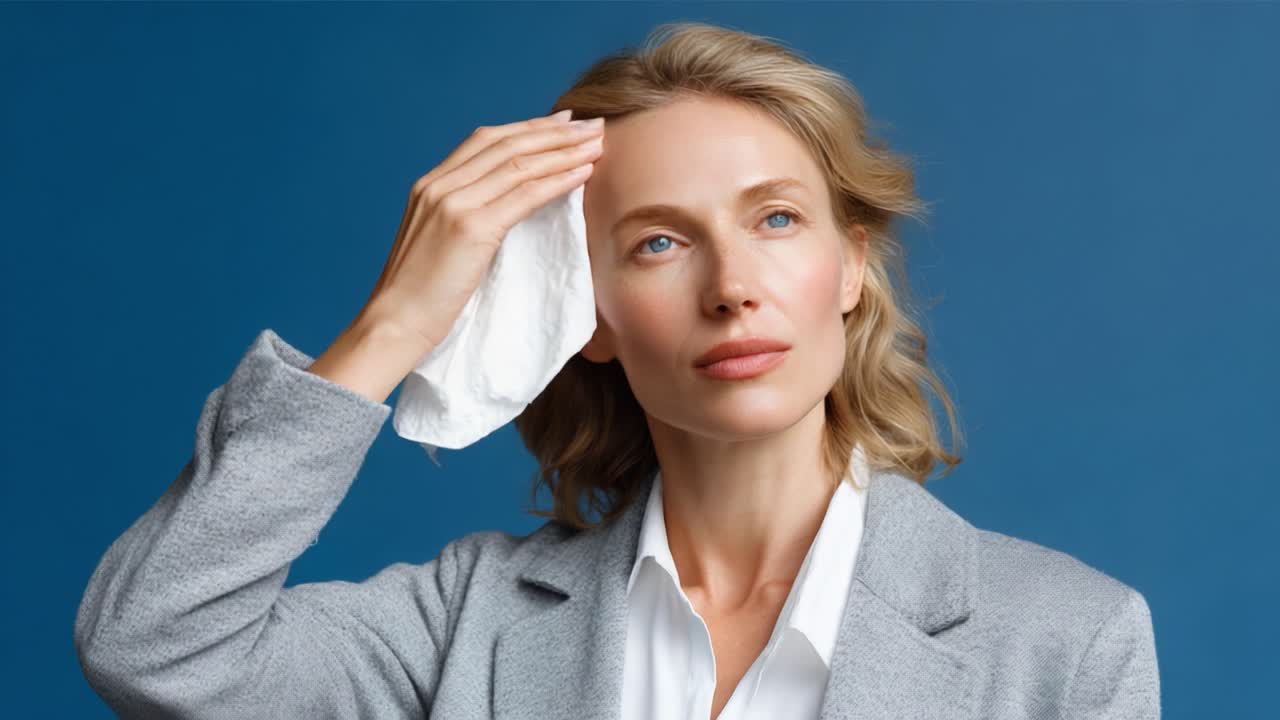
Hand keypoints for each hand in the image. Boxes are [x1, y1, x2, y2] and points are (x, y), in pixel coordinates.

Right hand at [356, 109, 603, 353]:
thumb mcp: (437, 241)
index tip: (564, 122)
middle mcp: (439, 185)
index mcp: (430, 185)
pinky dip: (557, 181)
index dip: (529, 127)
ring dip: (564, 152)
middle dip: (554, 132)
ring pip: (519, 164)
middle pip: (507, 144)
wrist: (395, 323)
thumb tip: (502, 206)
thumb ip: (462, 215)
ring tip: (597, 145)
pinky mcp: (470, 229)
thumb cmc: (419, 294)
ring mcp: (453, 204)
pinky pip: (524, 195)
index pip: (486, 140)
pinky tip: (582, 174)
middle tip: (592, 125)